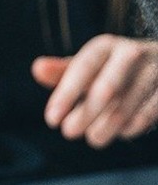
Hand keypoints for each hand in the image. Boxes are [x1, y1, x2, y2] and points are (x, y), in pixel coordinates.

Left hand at [33, 34, 157, 148]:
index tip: (52, 120)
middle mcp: (132, 53)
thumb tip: (37, 68)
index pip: (82, 69)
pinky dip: (131, 127)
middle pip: (106, 88)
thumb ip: (62, 72)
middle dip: (85, 114)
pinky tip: (121, 131)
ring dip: (106, 127)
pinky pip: (148, 113)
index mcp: (105, 46)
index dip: (66, 95)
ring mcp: (155, 70)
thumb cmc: (111, 69)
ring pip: (127, 105)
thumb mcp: (87, 68)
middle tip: (69, 132)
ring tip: (95, 138)